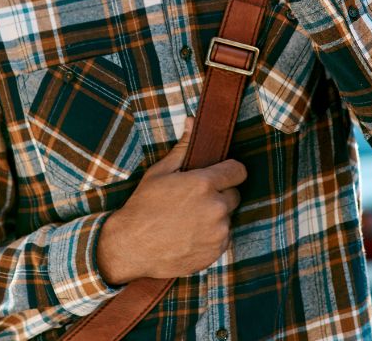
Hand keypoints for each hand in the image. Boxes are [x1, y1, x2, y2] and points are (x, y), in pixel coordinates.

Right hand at [96, 118, 246, 283]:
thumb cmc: (144, 206)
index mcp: (204, 184)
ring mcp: (218, 232)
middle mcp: (216, 208)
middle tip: (195, 199)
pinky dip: (212, 236)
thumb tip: (192, 121)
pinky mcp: (216, 251)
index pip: (238, 170)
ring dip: (215, 217)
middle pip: (234, 195)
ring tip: (189, 219)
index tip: (219, 175)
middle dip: (220, 194)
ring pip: (227, 217)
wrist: (132, 247)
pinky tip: (190, 235)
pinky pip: (223, 238)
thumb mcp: (160, 172)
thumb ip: (183, 147)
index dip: (228, 171)